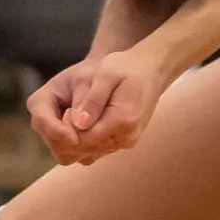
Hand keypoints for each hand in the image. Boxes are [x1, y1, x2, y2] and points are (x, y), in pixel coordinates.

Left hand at [26, 48, 170, 165]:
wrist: (152, 70)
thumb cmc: (127, 67)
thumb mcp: (106, 74)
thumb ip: (93, 100)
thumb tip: (79, 124)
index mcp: (123, 120)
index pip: (83, 140)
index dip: (67, 129)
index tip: (67, 108)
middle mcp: (126, 137)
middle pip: (85, 150)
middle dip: (69, 135)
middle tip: (68, 110)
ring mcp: (127, 141)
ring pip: (90, 152)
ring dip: (76, 137)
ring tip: (77, 113)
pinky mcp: (124, 141)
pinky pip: (98, 148)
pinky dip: (86, 138)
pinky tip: (85, 120)